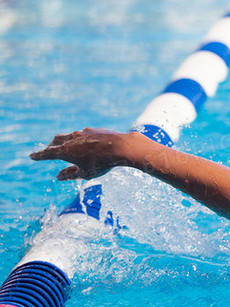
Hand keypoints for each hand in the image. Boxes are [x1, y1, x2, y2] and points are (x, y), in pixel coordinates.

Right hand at [29, 128, 145, 180]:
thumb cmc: (103, 163)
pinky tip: (84, 143)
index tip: (32, 156)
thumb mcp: (86, 174)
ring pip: (68, 136)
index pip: (47, 153)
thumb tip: (59, 176)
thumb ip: (70, 174)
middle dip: (50, 147)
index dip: (39, 156)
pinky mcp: (94, 130)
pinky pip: (82, 134)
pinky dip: (78, 140)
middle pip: (56, 141)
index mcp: (65, 151)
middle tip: (47, 151)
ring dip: (64, 141)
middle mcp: (71, 139)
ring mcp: (82, 132)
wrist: (122, 147)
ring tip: (65, 146)